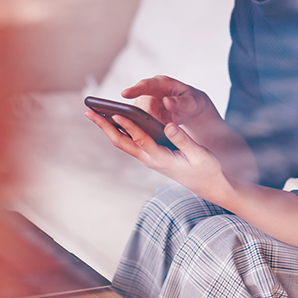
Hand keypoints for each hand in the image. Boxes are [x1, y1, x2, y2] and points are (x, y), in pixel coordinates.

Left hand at [83, 109, 229, 199]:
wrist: (209, 185)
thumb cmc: (207, 169)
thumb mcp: (200, 155)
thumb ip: (183, 140)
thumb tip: (168, 125)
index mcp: (162, 159)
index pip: (141, 140)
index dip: (128, 126)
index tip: (115, 113)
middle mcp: (150, 159)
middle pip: (122, 142)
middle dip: (104, 126)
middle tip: (88, 111)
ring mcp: (149, 158)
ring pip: (123, 142)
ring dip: (107, 127)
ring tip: (93, 112)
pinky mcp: (151, 155)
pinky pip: (130, 142)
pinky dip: (119, 130)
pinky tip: (112, 120)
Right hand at [122, 75, 223, 134]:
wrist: (191, 108)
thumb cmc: (192, 101)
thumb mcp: (192, 102)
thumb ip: (181, 103)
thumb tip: (167, 102)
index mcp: (161, 83)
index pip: (145, 85)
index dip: (134, 90)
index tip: (125, 94)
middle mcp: (149, 92)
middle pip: (139, 106)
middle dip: (146, 120)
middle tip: (159, 129)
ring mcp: (145, 103)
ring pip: (137, 116)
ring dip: (145, 126)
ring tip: (158, 132)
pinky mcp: (143, 114)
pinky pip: (139, 122)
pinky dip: (145, 130)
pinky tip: (153, 137)